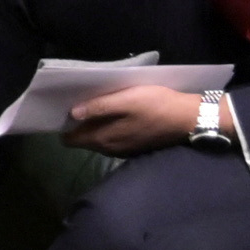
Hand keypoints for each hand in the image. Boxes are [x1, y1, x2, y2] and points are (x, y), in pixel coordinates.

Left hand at [63, 81, 210, 152]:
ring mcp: (124, 149)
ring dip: (93, 124)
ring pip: (98, 138)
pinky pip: (112, 138)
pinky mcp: (135, 145)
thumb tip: (72, 114)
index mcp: (105, 139)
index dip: (63, 125)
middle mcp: (111, 149)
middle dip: (77, 123)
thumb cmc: (156, 105)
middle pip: (84, 138)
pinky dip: (107, 127)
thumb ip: (98, 107)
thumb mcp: (125, 100)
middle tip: (76, 101)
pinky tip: (112, 113)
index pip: (71, 140)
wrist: (189, 118)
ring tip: (93, 104)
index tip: (61, 108)